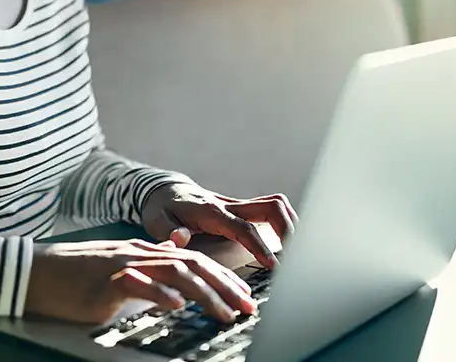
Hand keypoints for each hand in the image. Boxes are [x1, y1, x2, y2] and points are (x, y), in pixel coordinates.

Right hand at [25, 238, 257, 324]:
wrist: (35, 271)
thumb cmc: (73, 275)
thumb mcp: (117, 266)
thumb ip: (146, 265)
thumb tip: (173, 267)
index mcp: (142, 251)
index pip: (192, 259)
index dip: (221, 275)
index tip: (243, 294)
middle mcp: (137, 253)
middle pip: (191, 263)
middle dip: (224, 284)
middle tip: (247, 305)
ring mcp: (122, 264)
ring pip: (173, 272)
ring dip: (203, 293)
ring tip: (224, 312)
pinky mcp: (104, 281)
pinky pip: (137, 284)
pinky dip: (159, 294)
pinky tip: (176, 305)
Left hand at [141, 184, 298, 268]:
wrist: (164, 190)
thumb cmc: (161, 209)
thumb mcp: (156, 221)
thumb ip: (168, 230)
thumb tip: (179, 238)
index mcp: (211, 212)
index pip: (244, 228)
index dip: (260, 247)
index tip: (274, 266)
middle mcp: (229, 205)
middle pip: (270, 207)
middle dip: (288, 229)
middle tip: (297, 257)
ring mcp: (237, 205)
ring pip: (274, 205)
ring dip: (290, 224)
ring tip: (298, 251)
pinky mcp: (241, 208)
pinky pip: (269, 209)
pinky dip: (283, 223)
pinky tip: (287, 243)